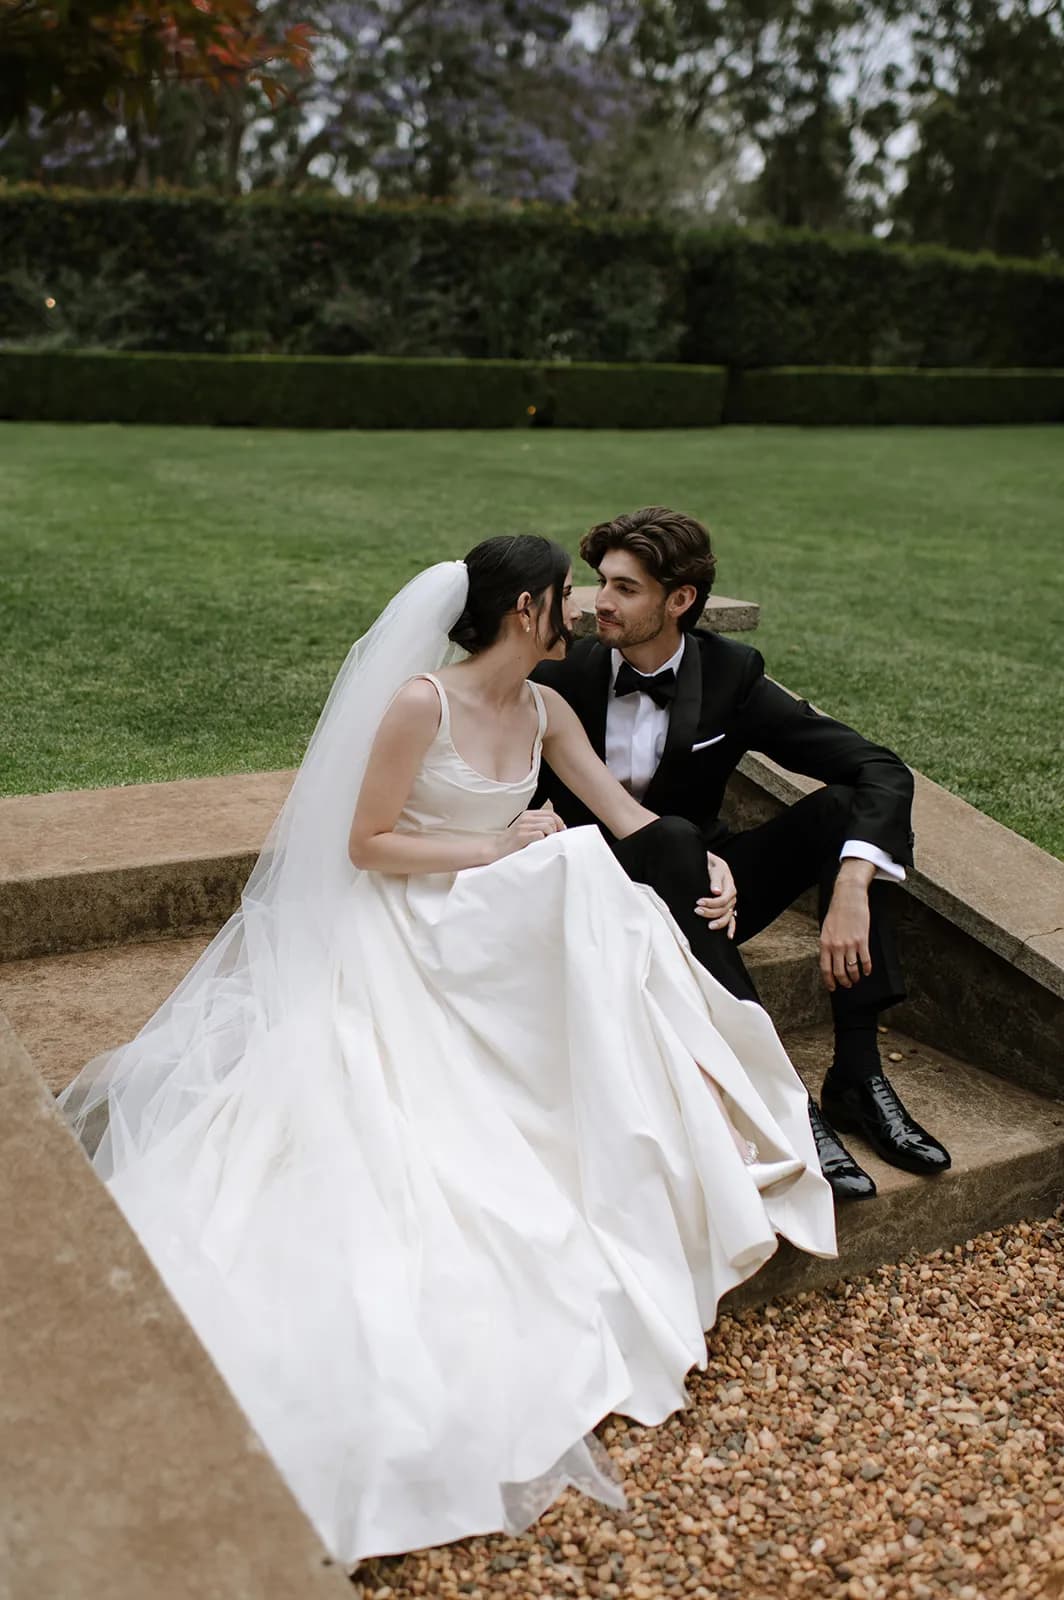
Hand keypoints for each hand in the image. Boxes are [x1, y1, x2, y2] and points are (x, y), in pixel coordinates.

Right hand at [496, 801, 565, 857]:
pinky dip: (543, 841)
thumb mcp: (526, 829)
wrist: (496, 850)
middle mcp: (526, 818)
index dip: (560, 823)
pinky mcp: (521, 836)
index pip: (551, 813)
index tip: (561, 832)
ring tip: (545, 843)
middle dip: (557, 830)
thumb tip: (560, 828)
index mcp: (528, 815)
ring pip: (548, 826)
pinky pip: (540, 835)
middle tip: (553, 840)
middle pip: (552, 819)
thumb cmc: (513, 843)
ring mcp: (523, 826)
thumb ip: (539, 825)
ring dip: (550, 836)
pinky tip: (539, 846)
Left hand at [695, 851, 737, 939]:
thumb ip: (715, 878)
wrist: (710, 864)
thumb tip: (716, 892)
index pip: (723, 899)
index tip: (698, 902)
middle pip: (724, 909)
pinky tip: (728, 936)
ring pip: (728, 916)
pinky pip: (732, 919)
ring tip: (709, 926)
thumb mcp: (713, 866)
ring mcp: (730, 903)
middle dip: (711, 912)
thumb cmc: (710, 864)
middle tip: (697, 911)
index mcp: (729, 885)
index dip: (711, 902)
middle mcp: (731, 896)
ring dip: (719, 922)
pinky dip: (731, 928)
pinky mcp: (727, 908)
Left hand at [820, 862, 873, 990]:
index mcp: (825, 943)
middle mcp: (836, 946)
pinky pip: (865, 960)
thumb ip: (827, 944)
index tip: (832, 987)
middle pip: (839, 972)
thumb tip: (830, 958)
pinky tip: (867, 971)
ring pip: (852, 969)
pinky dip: (867, 968)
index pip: (825, 968)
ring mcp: (850, 944)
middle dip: (844, 982)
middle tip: (847, 985)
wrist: (848, 897)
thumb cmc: (837, 911)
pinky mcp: (862, 940)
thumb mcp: (826, 929)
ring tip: (856, 979)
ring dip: (855, 977)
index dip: (829, 981)